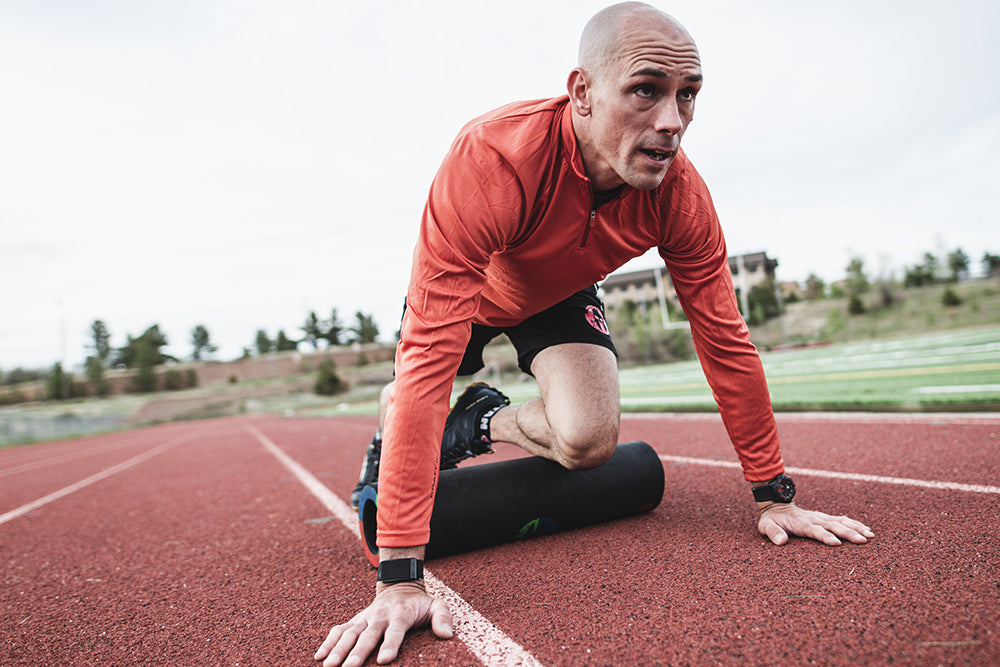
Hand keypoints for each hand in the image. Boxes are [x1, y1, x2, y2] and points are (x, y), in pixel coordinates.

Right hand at [314, 581, 453, 665]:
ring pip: (349, 634)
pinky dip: (328, 642)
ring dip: (338, 650)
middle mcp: (379, 616)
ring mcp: (365, 619)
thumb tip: (447, 635)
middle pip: (367, 636)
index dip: (390, 645)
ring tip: (329, 666)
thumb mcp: (437, 605)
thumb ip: (442, 617)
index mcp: (400, 614)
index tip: (384, 660)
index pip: (395, 631)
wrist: (399, 586)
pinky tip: (319, 656)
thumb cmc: (419, 603)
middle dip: (357, 653)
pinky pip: (338, 631)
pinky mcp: (354, 621)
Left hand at [757, 502, 873, 545]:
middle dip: (849, 533)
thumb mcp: (766, 526)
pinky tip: (867, 530)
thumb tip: (781, 541)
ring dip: (856, 528)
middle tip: (864, 540)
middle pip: (833, 526)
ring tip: (870, 535)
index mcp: (801, 523)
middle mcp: (814, 519)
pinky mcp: (825, 518)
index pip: (815, 530)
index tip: (837, 543)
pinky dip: (855, 524)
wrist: (776, 504)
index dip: (825, 536)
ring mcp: (821, 517)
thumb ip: (773, 532)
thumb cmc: (772, 519)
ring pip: (841, 522)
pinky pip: (842, 520)